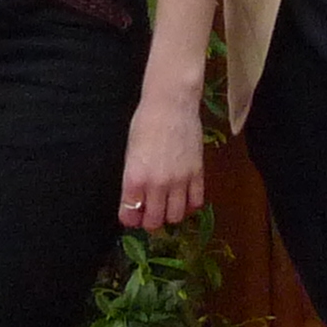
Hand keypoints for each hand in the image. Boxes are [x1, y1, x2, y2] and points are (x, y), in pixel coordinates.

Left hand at [117, 89, 207, 231]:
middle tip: (150, 212)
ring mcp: (180, 180)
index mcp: (134, 178)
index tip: (133, 214)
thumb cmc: (145, 124)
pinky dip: (190, 204)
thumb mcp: (130, 153)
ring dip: (170, 214)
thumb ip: (133, 181)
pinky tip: (184, 196)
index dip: (130, 218)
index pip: (129, 216)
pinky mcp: (197, 173)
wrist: (171, 104)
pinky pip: (196, 202)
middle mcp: (157, 184)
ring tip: (168, 204)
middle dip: (150, 221)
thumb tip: (136, 201)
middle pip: (154, 222)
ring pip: (177, 217)